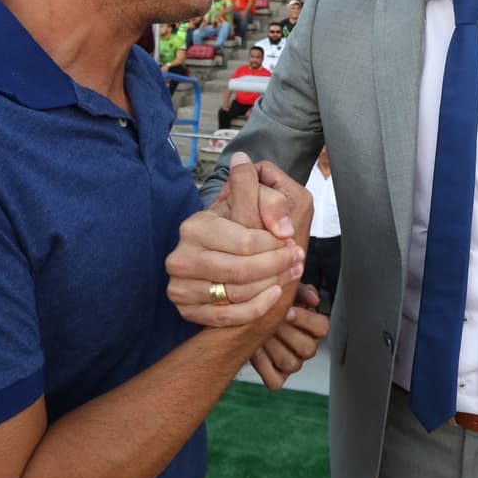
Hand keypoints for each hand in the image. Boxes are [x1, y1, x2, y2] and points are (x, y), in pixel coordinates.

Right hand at [166, 154, 310, 327]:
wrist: (219, 269)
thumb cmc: (237, 233)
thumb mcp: (249, 207)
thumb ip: (256, 190)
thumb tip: (245, 161)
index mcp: (194, 226)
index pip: (244, 240)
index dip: (274, 243)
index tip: (293, 240)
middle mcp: (180, 257)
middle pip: (240, 270)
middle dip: (277, 266)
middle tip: (298, 260)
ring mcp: (179, 287)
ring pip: (235, 295)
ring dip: (272, 286)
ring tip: (292, 274)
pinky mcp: (186, 310)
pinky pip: (227, 316)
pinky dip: (257, 308)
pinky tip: (275, 295)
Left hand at [250, 284, 330, 389]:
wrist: (247, 318)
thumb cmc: (272, 303)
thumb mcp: (288, 291)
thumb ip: (302, 291)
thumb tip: (313, 300)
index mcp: (314, 328)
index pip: (323, 328)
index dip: (305, 319)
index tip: (287, 311)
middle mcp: (307, 348)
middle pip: (307, 348)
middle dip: (285, 334)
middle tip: (269, 323)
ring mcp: (293, 364)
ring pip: (291, 364)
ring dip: (273, 347)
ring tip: (260, 334)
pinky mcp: (277, 378)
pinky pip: (274, 380)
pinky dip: (262, 365)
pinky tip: (254, 349)